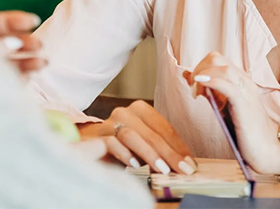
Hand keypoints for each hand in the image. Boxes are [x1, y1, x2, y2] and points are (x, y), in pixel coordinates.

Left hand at [0, 11, 45, 73]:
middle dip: (26, 43)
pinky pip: (5, 80)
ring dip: (28, 62)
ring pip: (10, 62)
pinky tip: (28, 77)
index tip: (35, 21)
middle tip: (40, 45)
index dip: (16, 21)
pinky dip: (18, 79)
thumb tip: (12, 44)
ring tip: (43, 63)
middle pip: (7, 42)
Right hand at [78, 100, 197, 174]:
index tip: (190, 164)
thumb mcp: (144, 144)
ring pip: (132, 136)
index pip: (164, 127)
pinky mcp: (97, 137)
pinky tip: (136, 166)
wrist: (90, 145)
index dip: (179, 146)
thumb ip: (160, 148)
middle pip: (151, 132)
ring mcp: (110, 123)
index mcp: (140, 109)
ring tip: (162, 170)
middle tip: (181, 170)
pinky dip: (126, 155)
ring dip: (150, 154)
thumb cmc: (123, 146)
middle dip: (169, 153)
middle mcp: (124, 112)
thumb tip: (185, 163)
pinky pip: (113, 144)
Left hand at [186, 52, 279, 175]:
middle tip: (194, 90)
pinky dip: (211, 81)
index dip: (200, 68)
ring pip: (221, 67)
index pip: (216, 60)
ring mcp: (246, 91)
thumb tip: (188, 75)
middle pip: (216, 58)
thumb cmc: (246, 131)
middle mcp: (244, 81)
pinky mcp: (244, 104)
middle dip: (199, 69)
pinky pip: (227, 84)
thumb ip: (210, 91)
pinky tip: (201, 85)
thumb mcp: (224, 107)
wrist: (268, 150)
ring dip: (202, 76)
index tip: (193, 86)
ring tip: (197, 93)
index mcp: (240, 80)